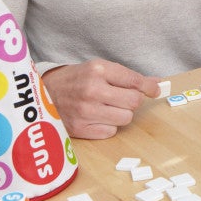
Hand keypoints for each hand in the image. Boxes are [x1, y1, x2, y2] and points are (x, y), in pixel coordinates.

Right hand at [41, 59, 161, 139]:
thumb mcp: (98, 69)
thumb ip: (127, 76)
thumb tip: (156, 83)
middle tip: (123, 98)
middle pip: (134, 101)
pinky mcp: (80, 128)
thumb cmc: (76, 79)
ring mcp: (85, 111)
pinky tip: (97, 117)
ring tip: (109, 107)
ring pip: (125, 118)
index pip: (135, 81)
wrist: (43, 93)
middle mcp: (92, 90)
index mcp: (97, 70)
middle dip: (133, 100)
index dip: (149, 87)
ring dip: (122, 114)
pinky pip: (110, 131)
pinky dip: (108, 125)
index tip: (155, 90)